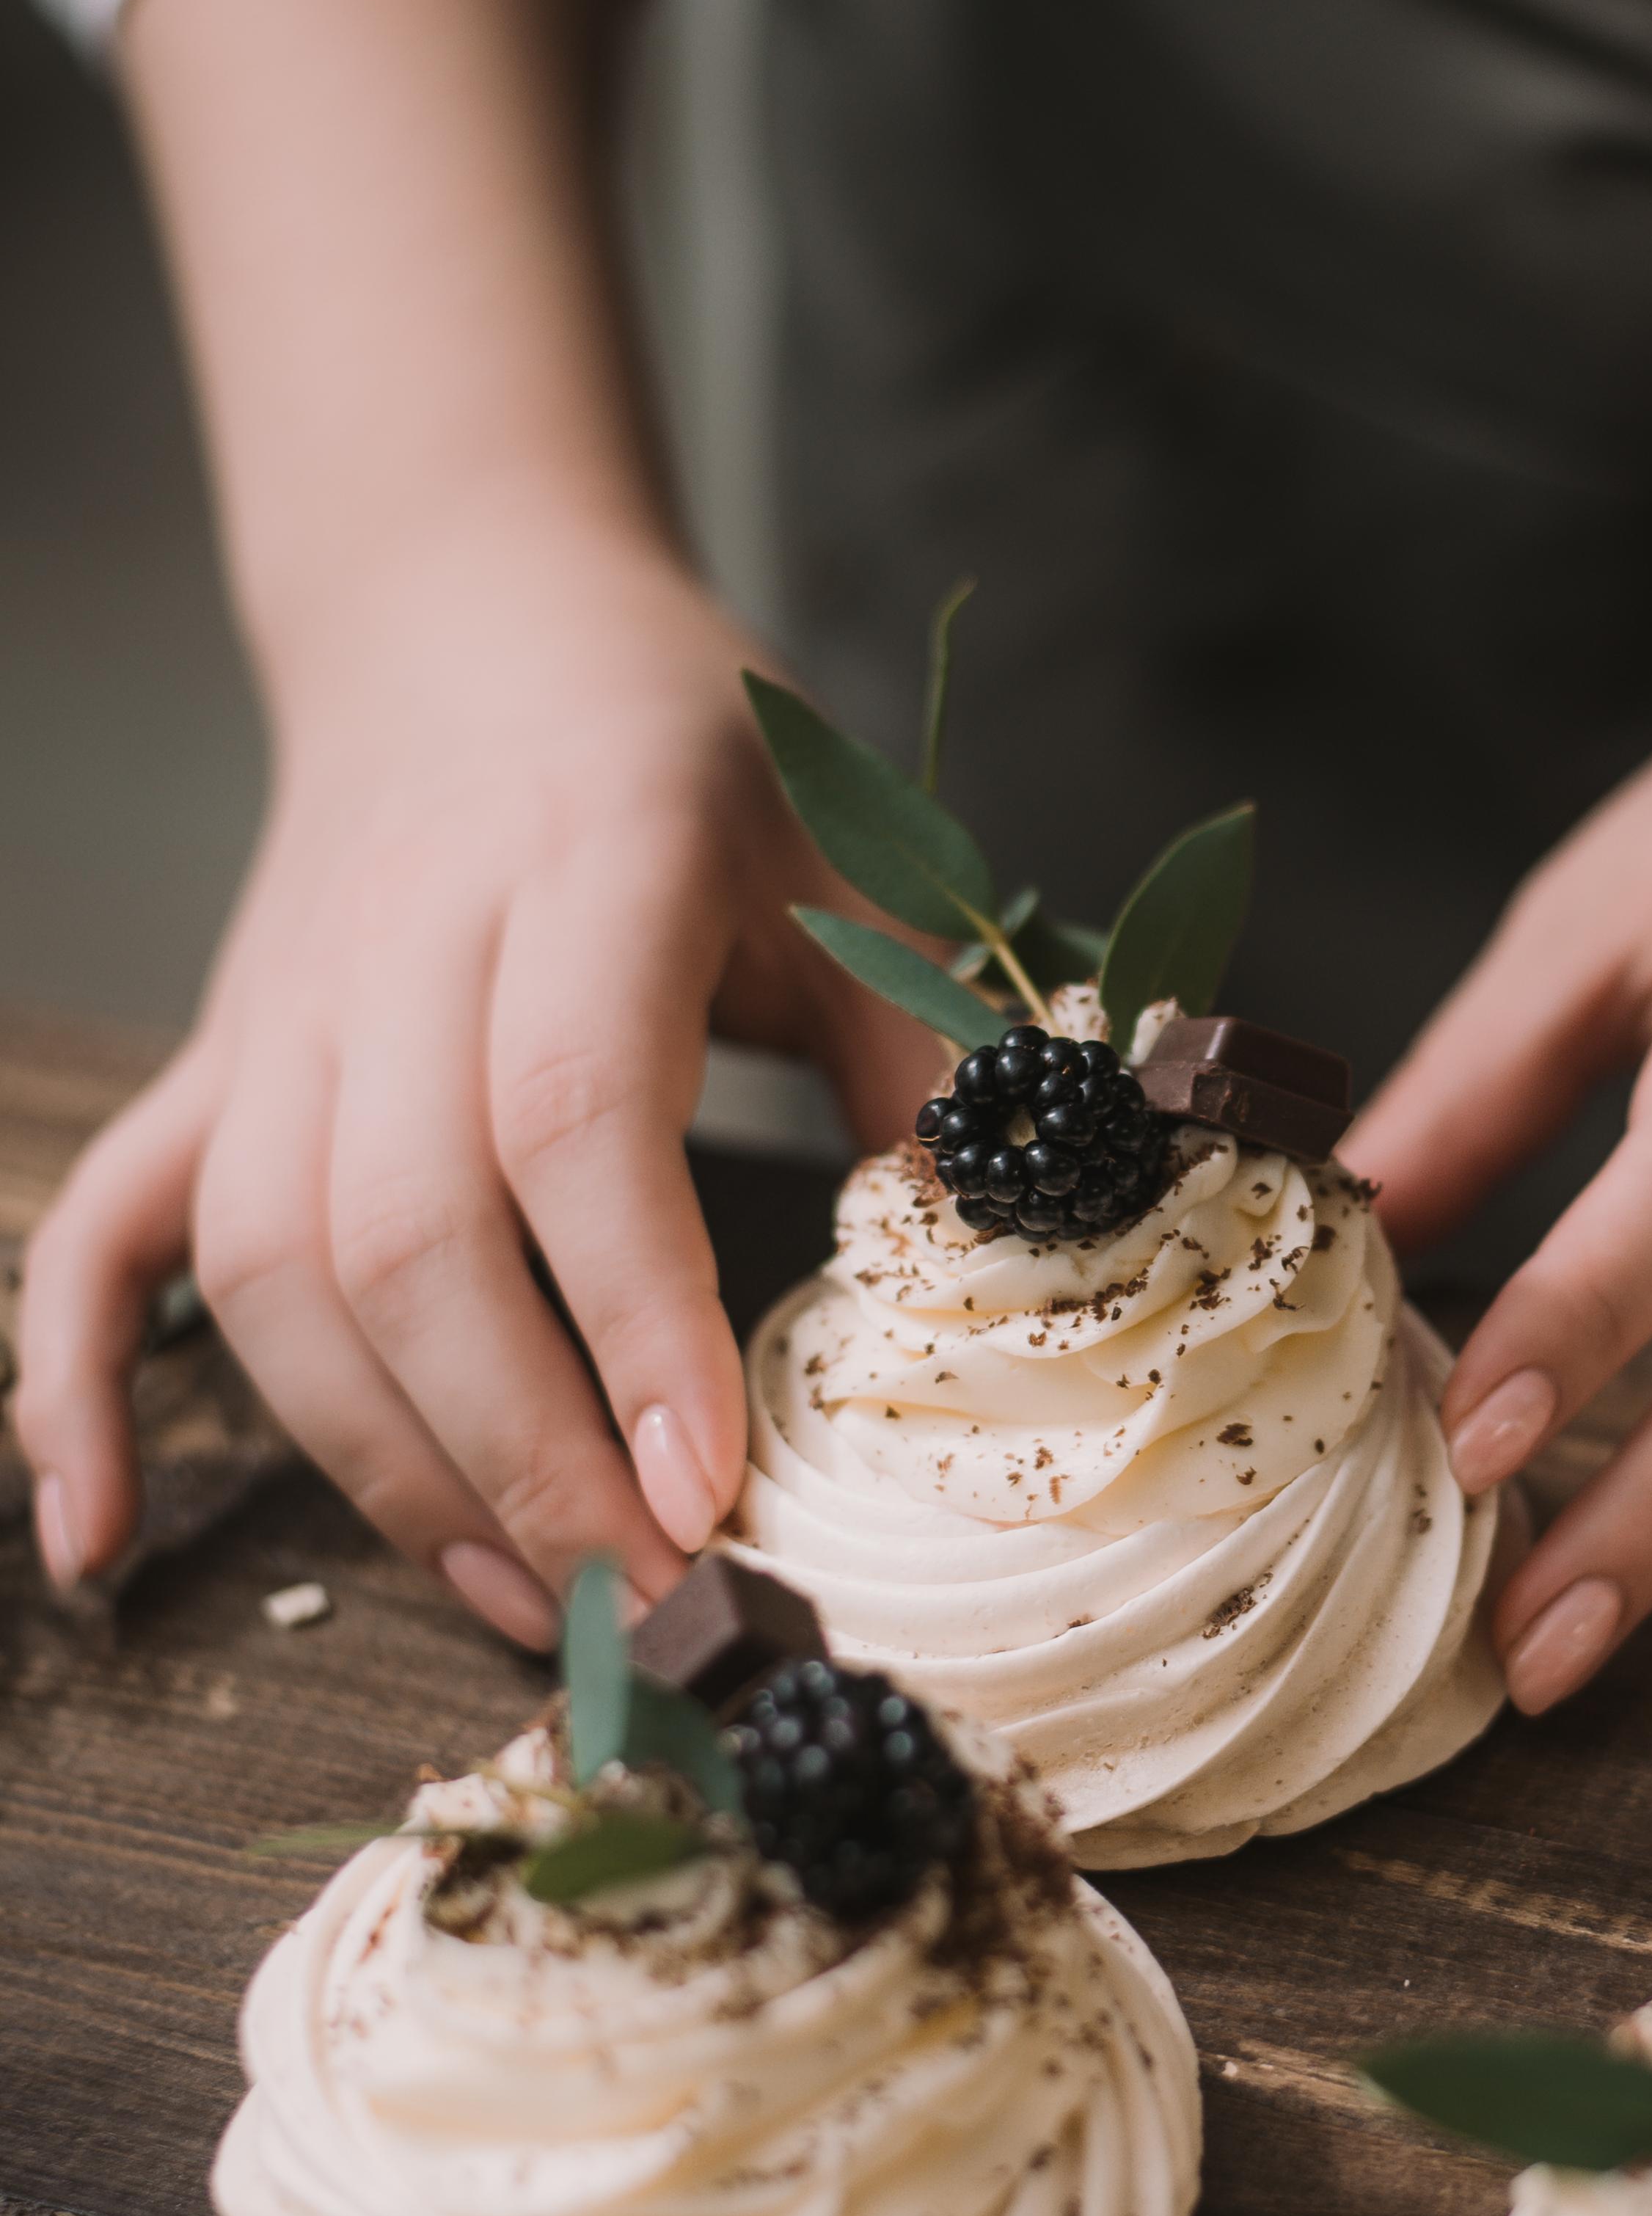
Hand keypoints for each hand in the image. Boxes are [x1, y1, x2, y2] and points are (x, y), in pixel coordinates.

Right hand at [14, 542, 931, 1633]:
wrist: (475, 617)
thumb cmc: (684, 758)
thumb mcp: (844, 869)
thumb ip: (924, 1066)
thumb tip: (996, 1274)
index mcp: (589, 863)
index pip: (574, 1116)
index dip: (631, 1319)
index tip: (708, 1491)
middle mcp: (403, 936)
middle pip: (401, 1231)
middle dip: (520, 1451)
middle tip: (647, 1596)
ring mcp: (277, 1011)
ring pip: (264, 1267)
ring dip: (380, 1464)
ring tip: (528, 1597)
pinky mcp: (208, 1064)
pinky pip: (98, 1235)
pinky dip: (77, 1394)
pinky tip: (102, 1546)